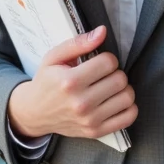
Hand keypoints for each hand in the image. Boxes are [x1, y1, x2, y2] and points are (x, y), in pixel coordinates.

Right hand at [7, 25, 137, 141]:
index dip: (106, 59)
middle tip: (103, 75)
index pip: (108, 62)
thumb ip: (78, 43)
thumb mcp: (54, 57)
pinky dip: (128, 107)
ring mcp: (90, 120)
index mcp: (70, 82)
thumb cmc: (47, 82)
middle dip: (115, 73)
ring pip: (127, 97)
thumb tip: (102, 32)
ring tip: (110, 88)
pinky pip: (128, 117)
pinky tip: (115, 101)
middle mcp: (81, 103)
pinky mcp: (96, 131)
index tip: (99, 62)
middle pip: (120, 79)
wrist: (35, 113)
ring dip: (123, 89)